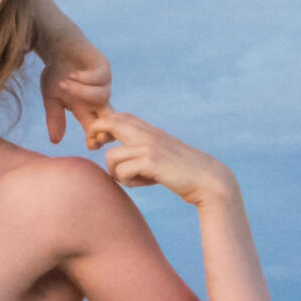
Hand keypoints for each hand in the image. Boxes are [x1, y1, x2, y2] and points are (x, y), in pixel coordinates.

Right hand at [41, 46, 111, 149]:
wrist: (57, 45)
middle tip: (96, 133)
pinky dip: (85, 78)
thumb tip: (55, 141)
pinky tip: (73, 73)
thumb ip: (55, 118)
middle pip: (110, 118)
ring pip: (100, 97)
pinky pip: (99, 79)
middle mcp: (98, 98)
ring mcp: (103, 82)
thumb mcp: (51, 98)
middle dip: (105, 126)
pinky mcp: (104, 67)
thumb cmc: (55, 71)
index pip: (96, 128)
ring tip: (65, 84)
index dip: (97, 138)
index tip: (90, 145)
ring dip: (81, 92)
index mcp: (86, 108)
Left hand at [80, 107, 239, 208]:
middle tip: (92, 146)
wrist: (208, 180)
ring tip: (133, 179)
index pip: (119, 116)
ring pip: (110, 157)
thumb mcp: (159, 156)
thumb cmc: (182, 172)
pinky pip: (122, 172)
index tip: (95, 141)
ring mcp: (148, 146)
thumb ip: (141, 152)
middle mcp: (147, 134)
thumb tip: (116, 161)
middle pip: (110, 122)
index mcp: (150, 131)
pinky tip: (145, 183)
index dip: (101, 124)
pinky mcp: (151, 161)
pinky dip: (128, 182)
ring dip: (116, 173)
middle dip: (94, 132)